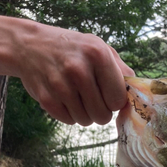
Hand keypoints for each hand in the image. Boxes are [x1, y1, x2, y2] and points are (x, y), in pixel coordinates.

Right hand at [18, 26, 134, 125]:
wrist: (29, 45)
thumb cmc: (72, 48)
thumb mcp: (98, 47)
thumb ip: (120, 70)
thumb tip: (137, 93)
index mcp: (98, 55)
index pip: (118, 100)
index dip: (114, 101)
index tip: (107, 94)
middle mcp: (79, 70)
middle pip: (103, 115)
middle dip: (100, 111)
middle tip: (91, 97)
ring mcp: (60, 85)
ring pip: (86, 121)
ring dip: (84, 113)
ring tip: (76, 95)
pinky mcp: (46, 98)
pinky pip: (68, 121)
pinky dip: (68, 114)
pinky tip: (63, 97)